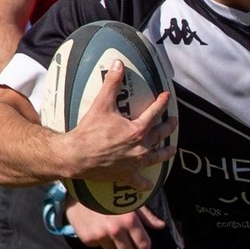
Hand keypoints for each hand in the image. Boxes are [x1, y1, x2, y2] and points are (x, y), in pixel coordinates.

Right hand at [60, 64, 175, 190]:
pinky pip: (138, 181)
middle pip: (160, 135)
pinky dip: (145, 183)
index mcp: (138, 130)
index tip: (166, 96)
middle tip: (174, 122)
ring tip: (172, 149)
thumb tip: (118, 63)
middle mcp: (141, 147)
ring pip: (156, 157)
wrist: (76, 156)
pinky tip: (149, 185)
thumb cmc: (89, 130)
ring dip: (165, 153)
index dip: (161, 103)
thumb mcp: (101, 104)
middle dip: (168, 127)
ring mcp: (135, 163)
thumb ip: (111, 83)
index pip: (154, 113)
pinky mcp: (126, 175)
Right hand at [65, 201, 166, 248]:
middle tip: (125, 240)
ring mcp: (100, 235)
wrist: (78, 190)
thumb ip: (147, 216)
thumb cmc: (109, 194)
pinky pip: (97, 245)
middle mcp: (116, 230)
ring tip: (107, 227)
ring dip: (111, 242)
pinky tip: (95, 226)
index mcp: (130, 220)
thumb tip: (161, 226)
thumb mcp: (130, 201)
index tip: (142, 246)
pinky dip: (98, 239)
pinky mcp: (88, 239)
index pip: (144, 245)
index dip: (144, 247)